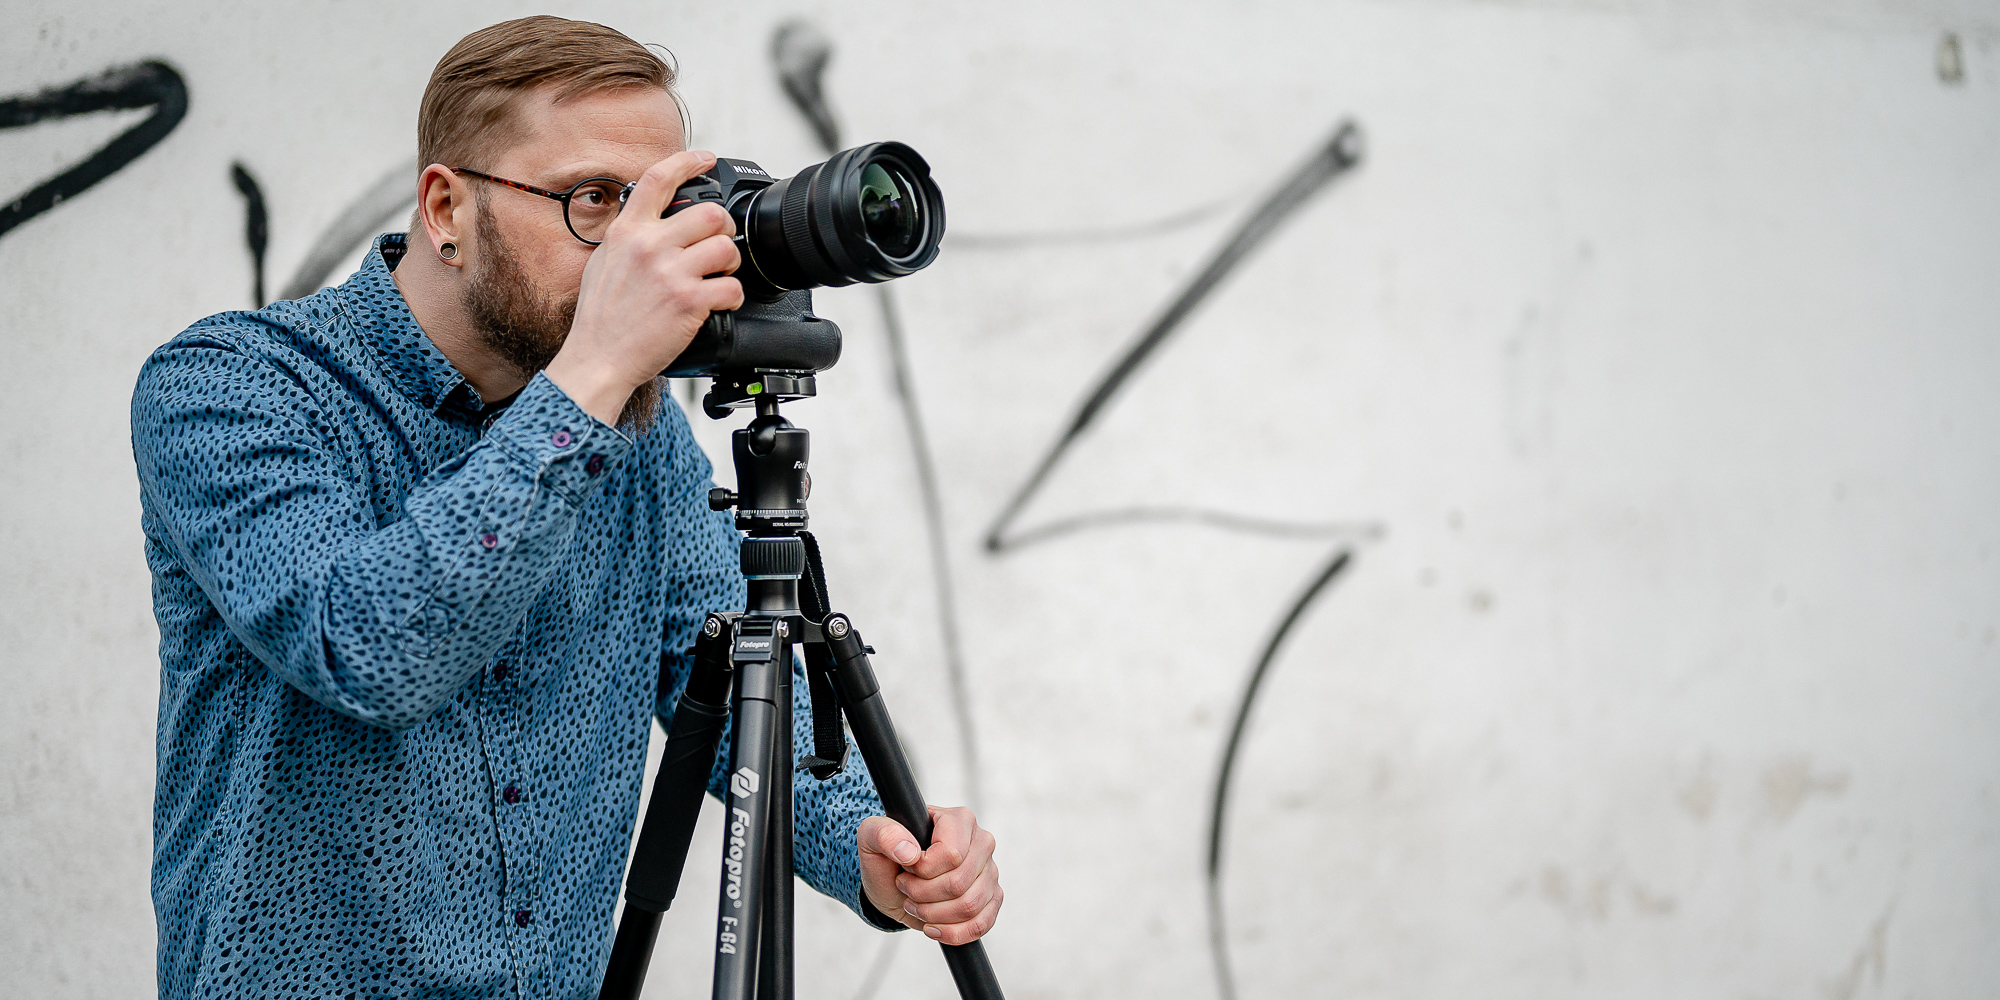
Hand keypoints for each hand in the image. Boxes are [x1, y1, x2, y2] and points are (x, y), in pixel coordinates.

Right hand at [544, 149, 743, 423]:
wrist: (598, 358)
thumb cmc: (600, 317)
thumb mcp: (604, 262)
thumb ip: (630, 236)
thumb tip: (651, 219)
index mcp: (627, 231)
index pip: (659, 178)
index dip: (688, 160)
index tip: (706, 158)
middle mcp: (649, 246)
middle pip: (710, 214)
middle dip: (723, 229)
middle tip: (718, 245)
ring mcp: (670, 273)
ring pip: (726, 247)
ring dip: (730, 263)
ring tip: (720, 276)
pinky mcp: (689, 301)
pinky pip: (731, 287)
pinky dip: (733, 296)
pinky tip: (721, 302)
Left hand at [858, 806, 1001, 944]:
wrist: (895, 882)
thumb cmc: (887, 855)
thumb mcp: (872, 837)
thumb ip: (884, 834)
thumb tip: (909, 852)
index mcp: (959, 819)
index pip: (951, 854)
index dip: (923, 871)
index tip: (906, 869)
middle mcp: (981, 842)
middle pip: (959, 883)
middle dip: (923, 895)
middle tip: (906, 889)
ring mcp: (990, 871)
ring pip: (970, 906)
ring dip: (934, 915)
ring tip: (916, 905)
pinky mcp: (992, 898)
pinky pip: (981, 924)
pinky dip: (953, 933)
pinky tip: (933, 927)